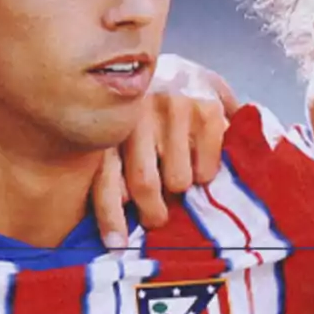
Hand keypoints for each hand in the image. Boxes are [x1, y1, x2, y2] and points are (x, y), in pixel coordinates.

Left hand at [93, 54, 239, 245]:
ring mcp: (172, 108)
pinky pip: (206, 169)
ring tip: (177, 177)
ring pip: (178, 181)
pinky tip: (198, 161)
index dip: (110, 216)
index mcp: (111, 127)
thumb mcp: (121, 140)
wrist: (176, 69)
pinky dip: (204, 174)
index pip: (106, 177)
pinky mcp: (204, 109)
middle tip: (157, 219)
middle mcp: (138, 114)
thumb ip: (114, 175)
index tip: (116, 244)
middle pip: (145, 185)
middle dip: (153, 213)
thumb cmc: (142, 118)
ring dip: (180, 188)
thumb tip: (114, 234)